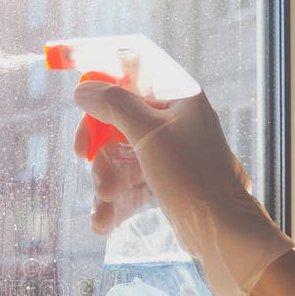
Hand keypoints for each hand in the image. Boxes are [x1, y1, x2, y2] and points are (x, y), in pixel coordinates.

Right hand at [74, 81, 292, 295]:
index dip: (103, 67)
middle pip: (118, 116)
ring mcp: (167, 152)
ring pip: (120, 154)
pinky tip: (104, 222)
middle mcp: (172, 119)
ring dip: (105, 179)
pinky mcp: (162, 182)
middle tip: (81, 155)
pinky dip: (116, 200)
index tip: (72, 76)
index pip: (135, 65)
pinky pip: (129, 182)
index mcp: (177, 95)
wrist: (221, 230)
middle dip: (99, 143)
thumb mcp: (149, 133)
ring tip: (104, 204)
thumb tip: (83, 91)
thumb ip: (114, 105)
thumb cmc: (191, 174)